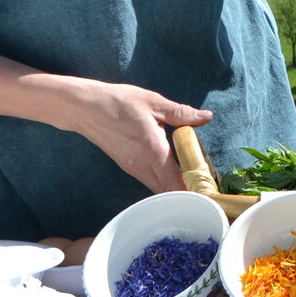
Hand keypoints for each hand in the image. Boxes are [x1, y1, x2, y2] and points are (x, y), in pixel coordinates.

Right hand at [57, 81, 211, 193]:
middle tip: (209, 188)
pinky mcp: (128, 167)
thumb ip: (181, 113)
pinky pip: (151, 181)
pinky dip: (165, 181)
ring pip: (159, 188)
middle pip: (169, 191)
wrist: (85, 108)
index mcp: (153, 150)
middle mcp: (142, 166)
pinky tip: (176, 171)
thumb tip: (206, 117)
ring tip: (197, 180)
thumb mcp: (153, 102)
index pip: (176, 183)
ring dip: (177, 188)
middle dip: (189, 193)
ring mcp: (133, 169)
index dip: (193, 192)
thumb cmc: (119, 102)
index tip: (210, 194)